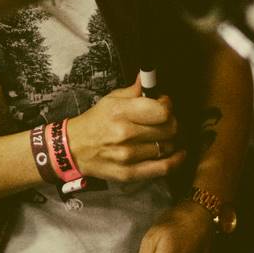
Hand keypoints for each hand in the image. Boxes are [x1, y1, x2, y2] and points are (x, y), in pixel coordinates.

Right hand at [66, 78, 184, 181]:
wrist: (73, 149)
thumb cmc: (95, 122)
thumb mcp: (110, 100)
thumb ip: (133, 91)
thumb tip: (149, 78)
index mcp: (120, 112)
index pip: (162, 110)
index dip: (168, 106)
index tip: (165, 104)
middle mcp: (125, 134)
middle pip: (169, 129)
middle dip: (172, 122)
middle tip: (165, 121)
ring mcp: (128, 156)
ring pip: (168, 147)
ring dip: (171, 140)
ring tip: (164, 135)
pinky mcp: (130, 173)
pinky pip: (163, 168)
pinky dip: (176, 160)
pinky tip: (179, 153)